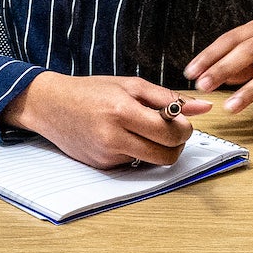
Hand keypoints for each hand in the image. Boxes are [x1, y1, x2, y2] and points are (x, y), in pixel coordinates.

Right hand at [2, 70, 214, 168]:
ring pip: (152, 161)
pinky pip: (133, 163)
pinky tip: (121, 137)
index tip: (180, 120)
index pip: (172, 133)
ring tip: (144, 130)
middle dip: (177, 143)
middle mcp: (114, 138)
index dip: (184, 128)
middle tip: (169, 129)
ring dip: (158, 148)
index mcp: (122, 112)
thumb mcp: (130, 86)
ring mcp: (107, 155)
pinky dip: (136, 152)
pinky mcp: (102, 166)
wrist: (50, 106)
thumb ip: (167, 97)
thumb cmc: (90, 91)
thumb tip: (202, 107)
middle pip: (167, 155)